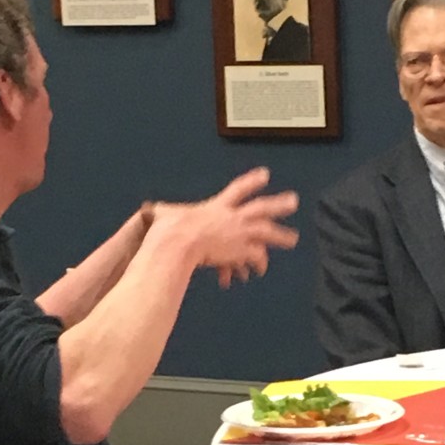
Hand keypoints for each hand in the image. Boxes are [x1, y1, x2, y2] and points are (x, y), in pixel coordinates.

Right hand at [150, 167, 298, 280]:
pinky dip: (258, 264)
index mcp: (217, 206)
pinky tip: (260, 270)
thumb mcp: (167, 214)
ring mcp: (239, 233)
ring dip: (281, 236)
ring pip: (267, 232)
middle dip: (278, 204)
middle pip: (262, 207)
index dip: (252, 181)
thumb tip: (150, 209)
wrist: (178, 241)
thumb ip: (164, 211)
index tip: (265, 175)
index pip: (238, 189)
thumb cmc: (170, 229)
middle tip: (294, 201)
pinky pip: (256, 257)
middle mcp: (232, 217)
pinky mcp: (241, 249)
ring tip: (293, 239)